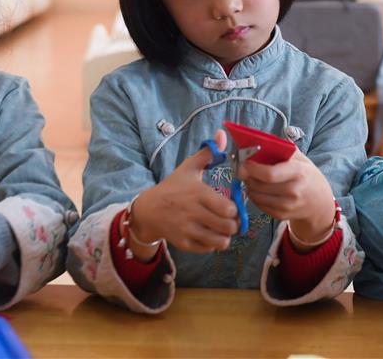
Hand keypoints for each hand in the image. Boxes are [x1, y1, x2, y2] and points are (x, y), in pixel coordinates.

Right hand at [130, 129, 238, 257]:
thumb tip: (223, 133)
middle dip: (233, 224)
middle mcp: (193, 213)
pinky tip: (209, 234)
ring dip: (225, 236)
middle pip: (228, 227)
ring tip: (221, 228)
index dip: (234, 209)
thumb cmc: (173, 187)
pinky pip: (208, 249)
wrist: (149, 209)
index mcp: (197, 194)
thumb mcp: (189, 167)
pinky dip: (212, 244)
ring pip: (221, 241)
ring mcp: (187, 230)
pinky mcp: (184, 243)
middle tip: (229, 219)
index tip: (230, 206)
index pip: (228, 208)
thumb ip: (208, 152)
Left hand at [237, 147, 335, 250]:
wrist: (319, 202)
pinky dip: (255, 196)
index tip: (245, 162)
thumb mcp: (301, 159)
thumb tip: (259, 142)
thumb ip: (282, 150)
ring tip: (252, 178)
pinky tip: (259, 189)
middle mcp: (293, 191)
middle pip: (259, 185)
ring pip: (256, 196)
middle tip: (244, 169)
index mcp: (298, 172)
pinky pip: (259, 205)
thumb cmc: (307, 176)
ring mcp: (287, 205)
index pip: (269, 174)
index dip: (253, 168)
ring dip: (249, 186)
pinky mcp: (281, 215)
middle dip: (247, 176)